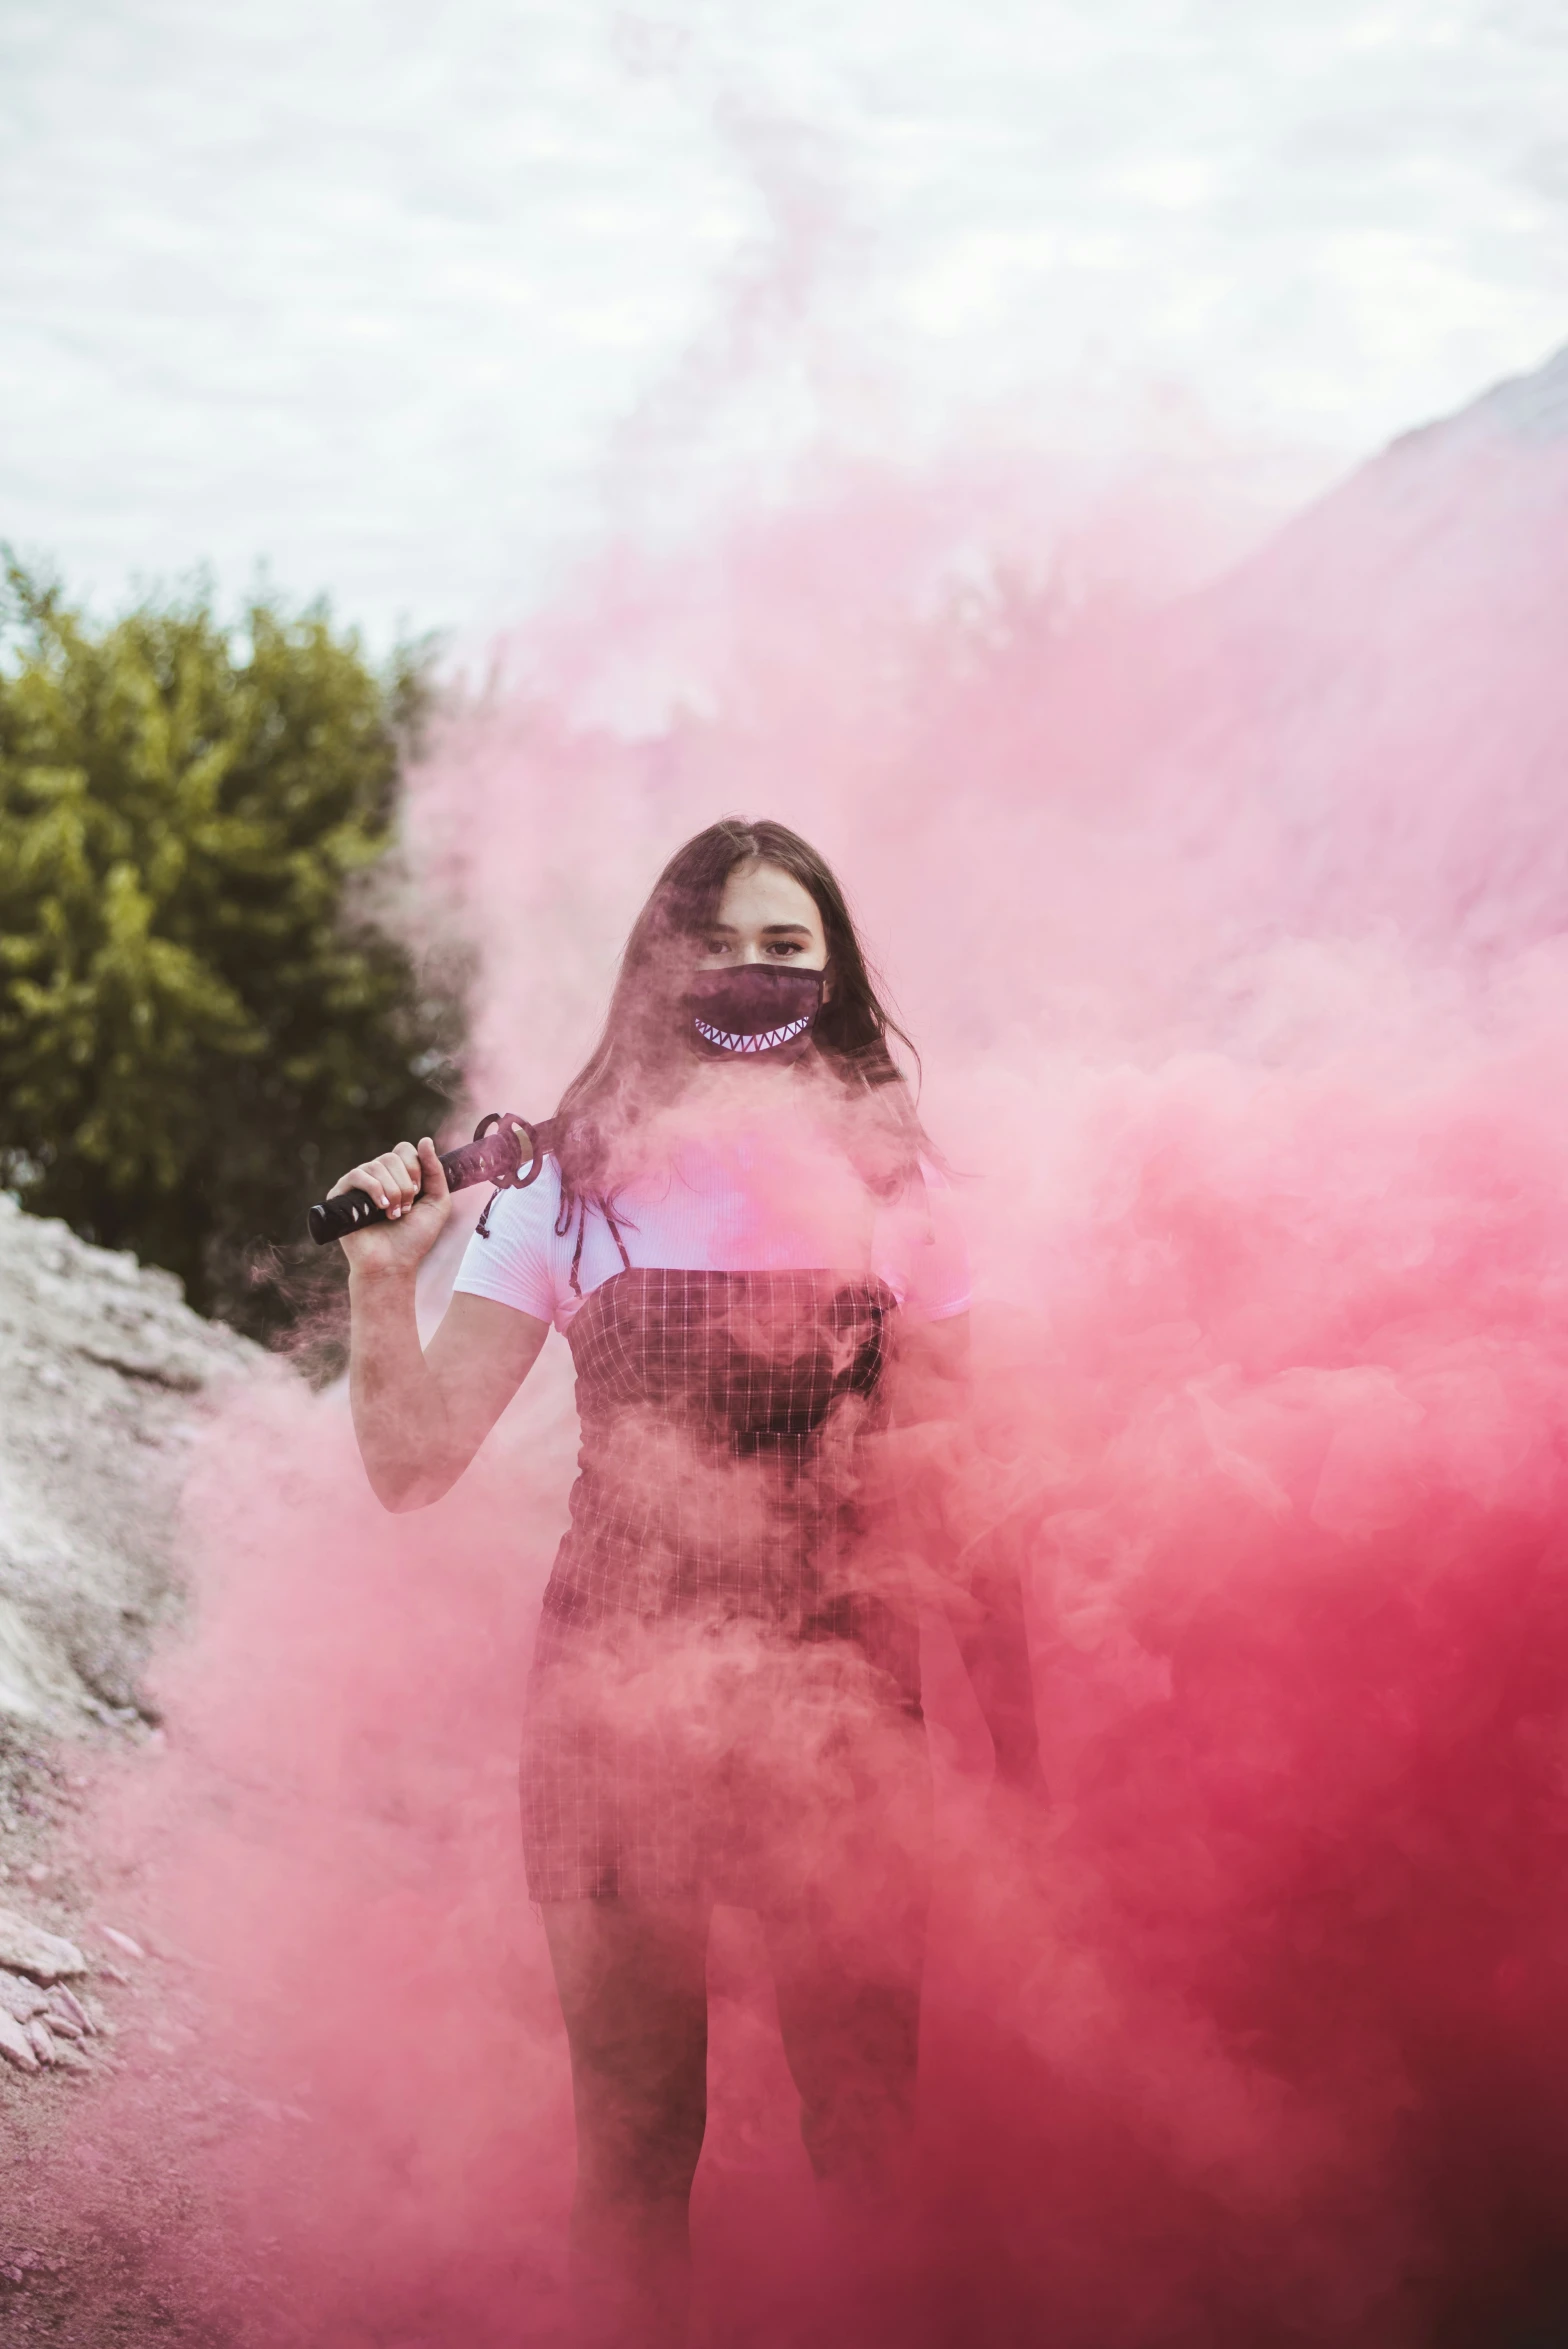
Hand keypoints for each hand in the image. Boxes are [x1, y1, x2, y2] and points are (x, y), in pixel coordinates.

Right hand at [327, 1136, 450, 1276]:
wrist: (393, 1264)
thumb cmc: (414, 1237)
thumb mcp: (437, 1202)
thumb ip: (435, 1171)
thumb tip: (425, 1140)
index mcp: (397, 1176)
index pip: (404, 1150)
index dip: (415, 1167)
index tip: (419, 1193)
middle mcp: (376, 1176)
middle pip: (392, 1156)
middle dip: (405, 1183)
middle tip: (406, 1209)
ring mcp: (358, 1185)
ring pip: (377, 1165)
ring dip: (393, 1191)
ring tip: (393, 1214)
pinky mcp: (341, 1195)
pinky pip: (358, 1175)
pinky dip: (374, 1188)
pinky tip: (380, 1207)